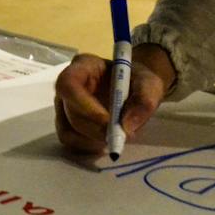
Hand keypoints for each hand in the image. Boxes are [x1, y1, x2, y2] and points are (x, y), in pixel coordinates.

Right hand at [53, 44, 173, 157]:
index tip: (109, 122)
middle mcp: (67, 86)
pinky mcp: (67, 124)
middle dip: (93, 128)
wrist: (133, 89)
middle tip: (118, 136)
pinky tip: (104, 144)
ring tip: (113, 139)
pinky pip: (70, 141)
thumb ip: (144, 99)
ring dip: (91, 140)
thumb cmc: (137, 81)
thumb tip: (126, 128)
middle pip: (68, 111)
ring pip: (67, 130)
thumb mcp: (150, 84)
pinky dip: (87, 148)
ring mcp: (64, 106)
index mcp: (83, 66)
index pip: (69, 84)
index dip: (84, 106)